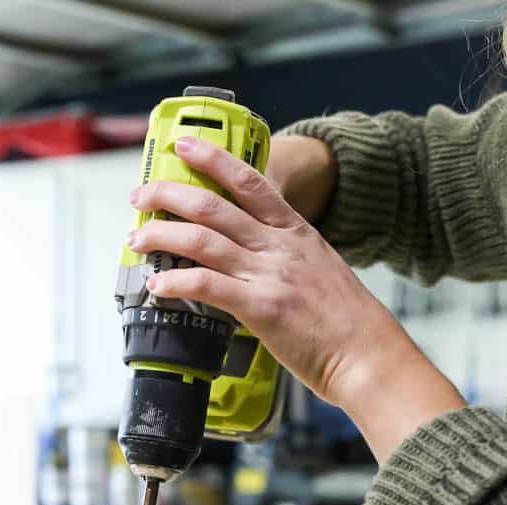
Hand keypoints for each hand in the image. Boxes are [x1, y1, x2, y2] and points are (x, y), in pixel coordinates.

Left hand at [128, 135, 464, 461]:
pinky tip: (157, 287)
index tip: (185, 147)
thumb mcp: (320, 273)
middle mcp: (280, 247)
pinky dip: (176, 284)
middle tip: (141, 197)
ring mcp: (270, 275)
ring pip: (202, 241)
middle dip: (169, 194)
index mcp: (296, 233)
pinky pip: (207, 286)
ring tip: (138, 239)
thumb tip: (254, 266)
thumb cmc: (347, 325)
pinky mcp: (261, 308)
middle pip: (213, 206)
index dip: (213, 159)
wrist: (368, 356)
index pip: (250, 181)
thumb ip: (286, 262)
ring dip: (162, 236)